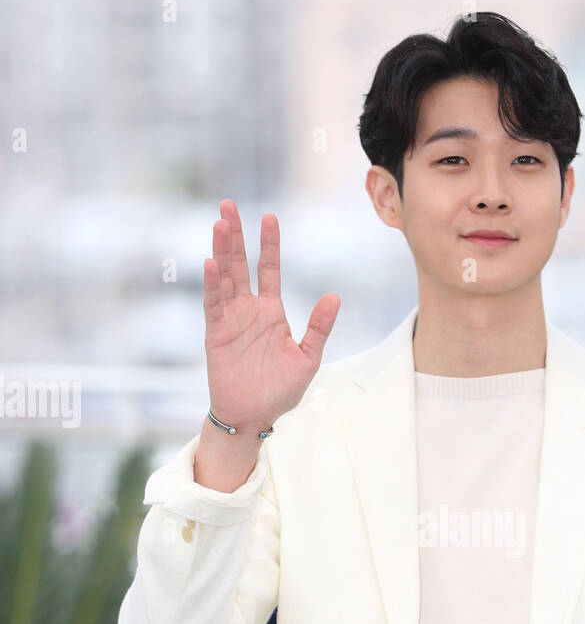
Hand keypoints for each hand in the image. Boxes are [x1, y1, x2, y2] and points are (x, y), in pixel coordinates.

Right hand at [203, 200, 339, 431]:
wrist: (253, 417)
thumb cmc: (280, 391)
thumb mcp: (307, 358)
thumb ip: (319, 328)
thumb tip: (334, 297)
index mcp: (272, 312)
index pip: (269, 270)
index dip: (269, 244)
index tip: (268, 217)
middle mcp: (249, 310)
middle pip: (240, 265)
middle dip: (236, 236)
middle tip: (228, 205)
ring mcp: (230, 320)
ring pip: (225, 278)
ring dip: (222, 251)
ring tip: (221, 224)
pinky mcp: (216, 334)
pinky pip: (213, 304)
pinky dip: (212, 284)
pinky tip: (211, 262)